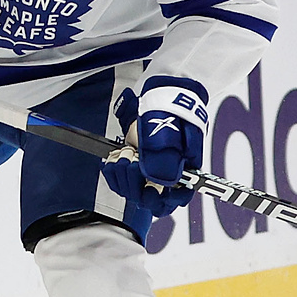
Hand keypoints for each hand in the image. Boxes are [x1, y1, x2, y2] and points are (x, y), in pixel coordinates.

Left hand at [102, 81, 207, 216]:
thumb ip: (166, 159)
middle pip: (149, 201)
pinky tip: (115, 157)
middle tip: (134, 160)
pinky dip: (113, 171)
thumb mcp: (170, 133)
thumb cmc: (171, 112)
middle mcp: (166, 177)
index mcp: (184, 172)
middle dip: (135, 183)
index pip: (176, 200)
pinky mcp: (134, 167)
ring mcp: (149, 173)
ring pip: (131, 192)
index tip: (150, 189)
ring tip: (127, 151)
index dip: (162, 200)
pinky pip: (119, 182)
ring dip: (123, 174)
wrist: (159, 96)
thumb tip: (161, 182)